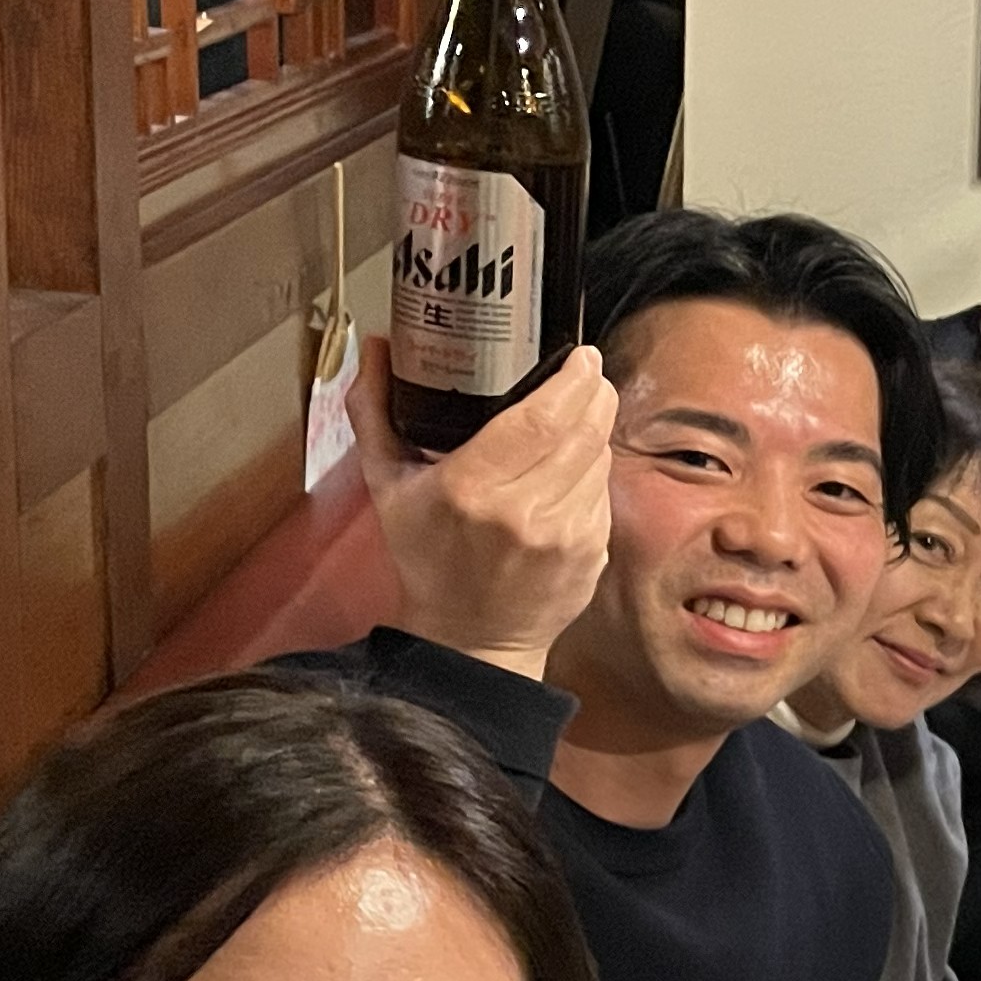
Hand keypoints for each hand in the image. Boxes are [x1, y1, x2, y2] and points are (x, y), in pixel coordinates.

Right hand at [355, 336, 615, 681]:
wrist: (469, 637)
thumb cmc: (425, 556)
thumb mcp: (387, 485)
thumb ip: (376, 411)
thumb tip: (376, 343)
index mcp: (470, 489)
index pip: (539, 419)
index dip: (571, 381)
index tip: (580, 355)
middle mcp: (523, 512)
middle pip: (581, 431)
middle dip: (594, 393)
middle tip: (588, 371)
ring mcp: (564, 536)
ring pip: (599, 458)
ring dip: (595, 429)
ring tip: (576, 415)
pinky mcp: (592, 554)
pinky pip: (603, 491)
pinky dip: (593, 470)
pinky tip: (573, 466)